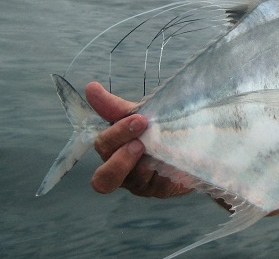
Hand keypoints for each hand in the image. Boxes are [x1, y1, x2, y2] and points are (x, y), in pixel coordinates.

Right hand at [87, 81, 190, 197]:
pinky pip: (159, 186)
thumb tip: (90, 87)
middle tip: (141, 142)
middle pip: (105, 178)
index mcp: (112, 151)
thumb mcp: (137, 115)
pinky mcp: (161, 190)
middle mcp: (121, 173)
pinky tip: (175, 162)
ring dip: (144, 166)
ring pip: (133, 183)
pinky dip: (166, 172)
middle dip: (121, 159)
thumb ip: (114, 107)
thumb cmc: (154, 128)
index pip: (103, 146)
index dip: (116, 134)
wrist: (188, 142)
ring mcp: (140, 185)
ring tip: (158, 151)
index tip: (138, 119)